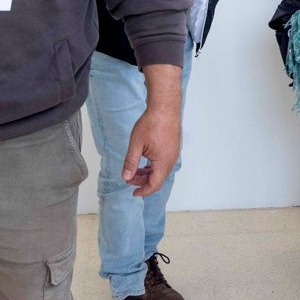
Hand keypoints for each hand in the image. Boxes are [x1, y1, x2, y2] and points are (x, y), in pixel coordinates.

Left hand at [123, 63, 181, 196]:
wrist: (165, 107)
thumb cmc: (152, 123)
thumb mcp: (136, 144)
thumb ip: (131, 162)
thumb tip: (126, 177)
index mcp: (163, 162)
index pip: (154, 184)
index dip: (143, 191)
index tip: (133, 193)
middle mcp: (171, 160)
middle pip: (158, 178)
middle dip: (143, 181)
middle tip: (129, 176)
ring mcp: (173, 153)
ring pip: (160, 170)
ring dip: (148, 173)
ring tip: (135, 168)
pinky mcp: (173, 147)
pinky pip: (164, 162)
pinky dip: (153, 165)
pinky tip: (144, 159)